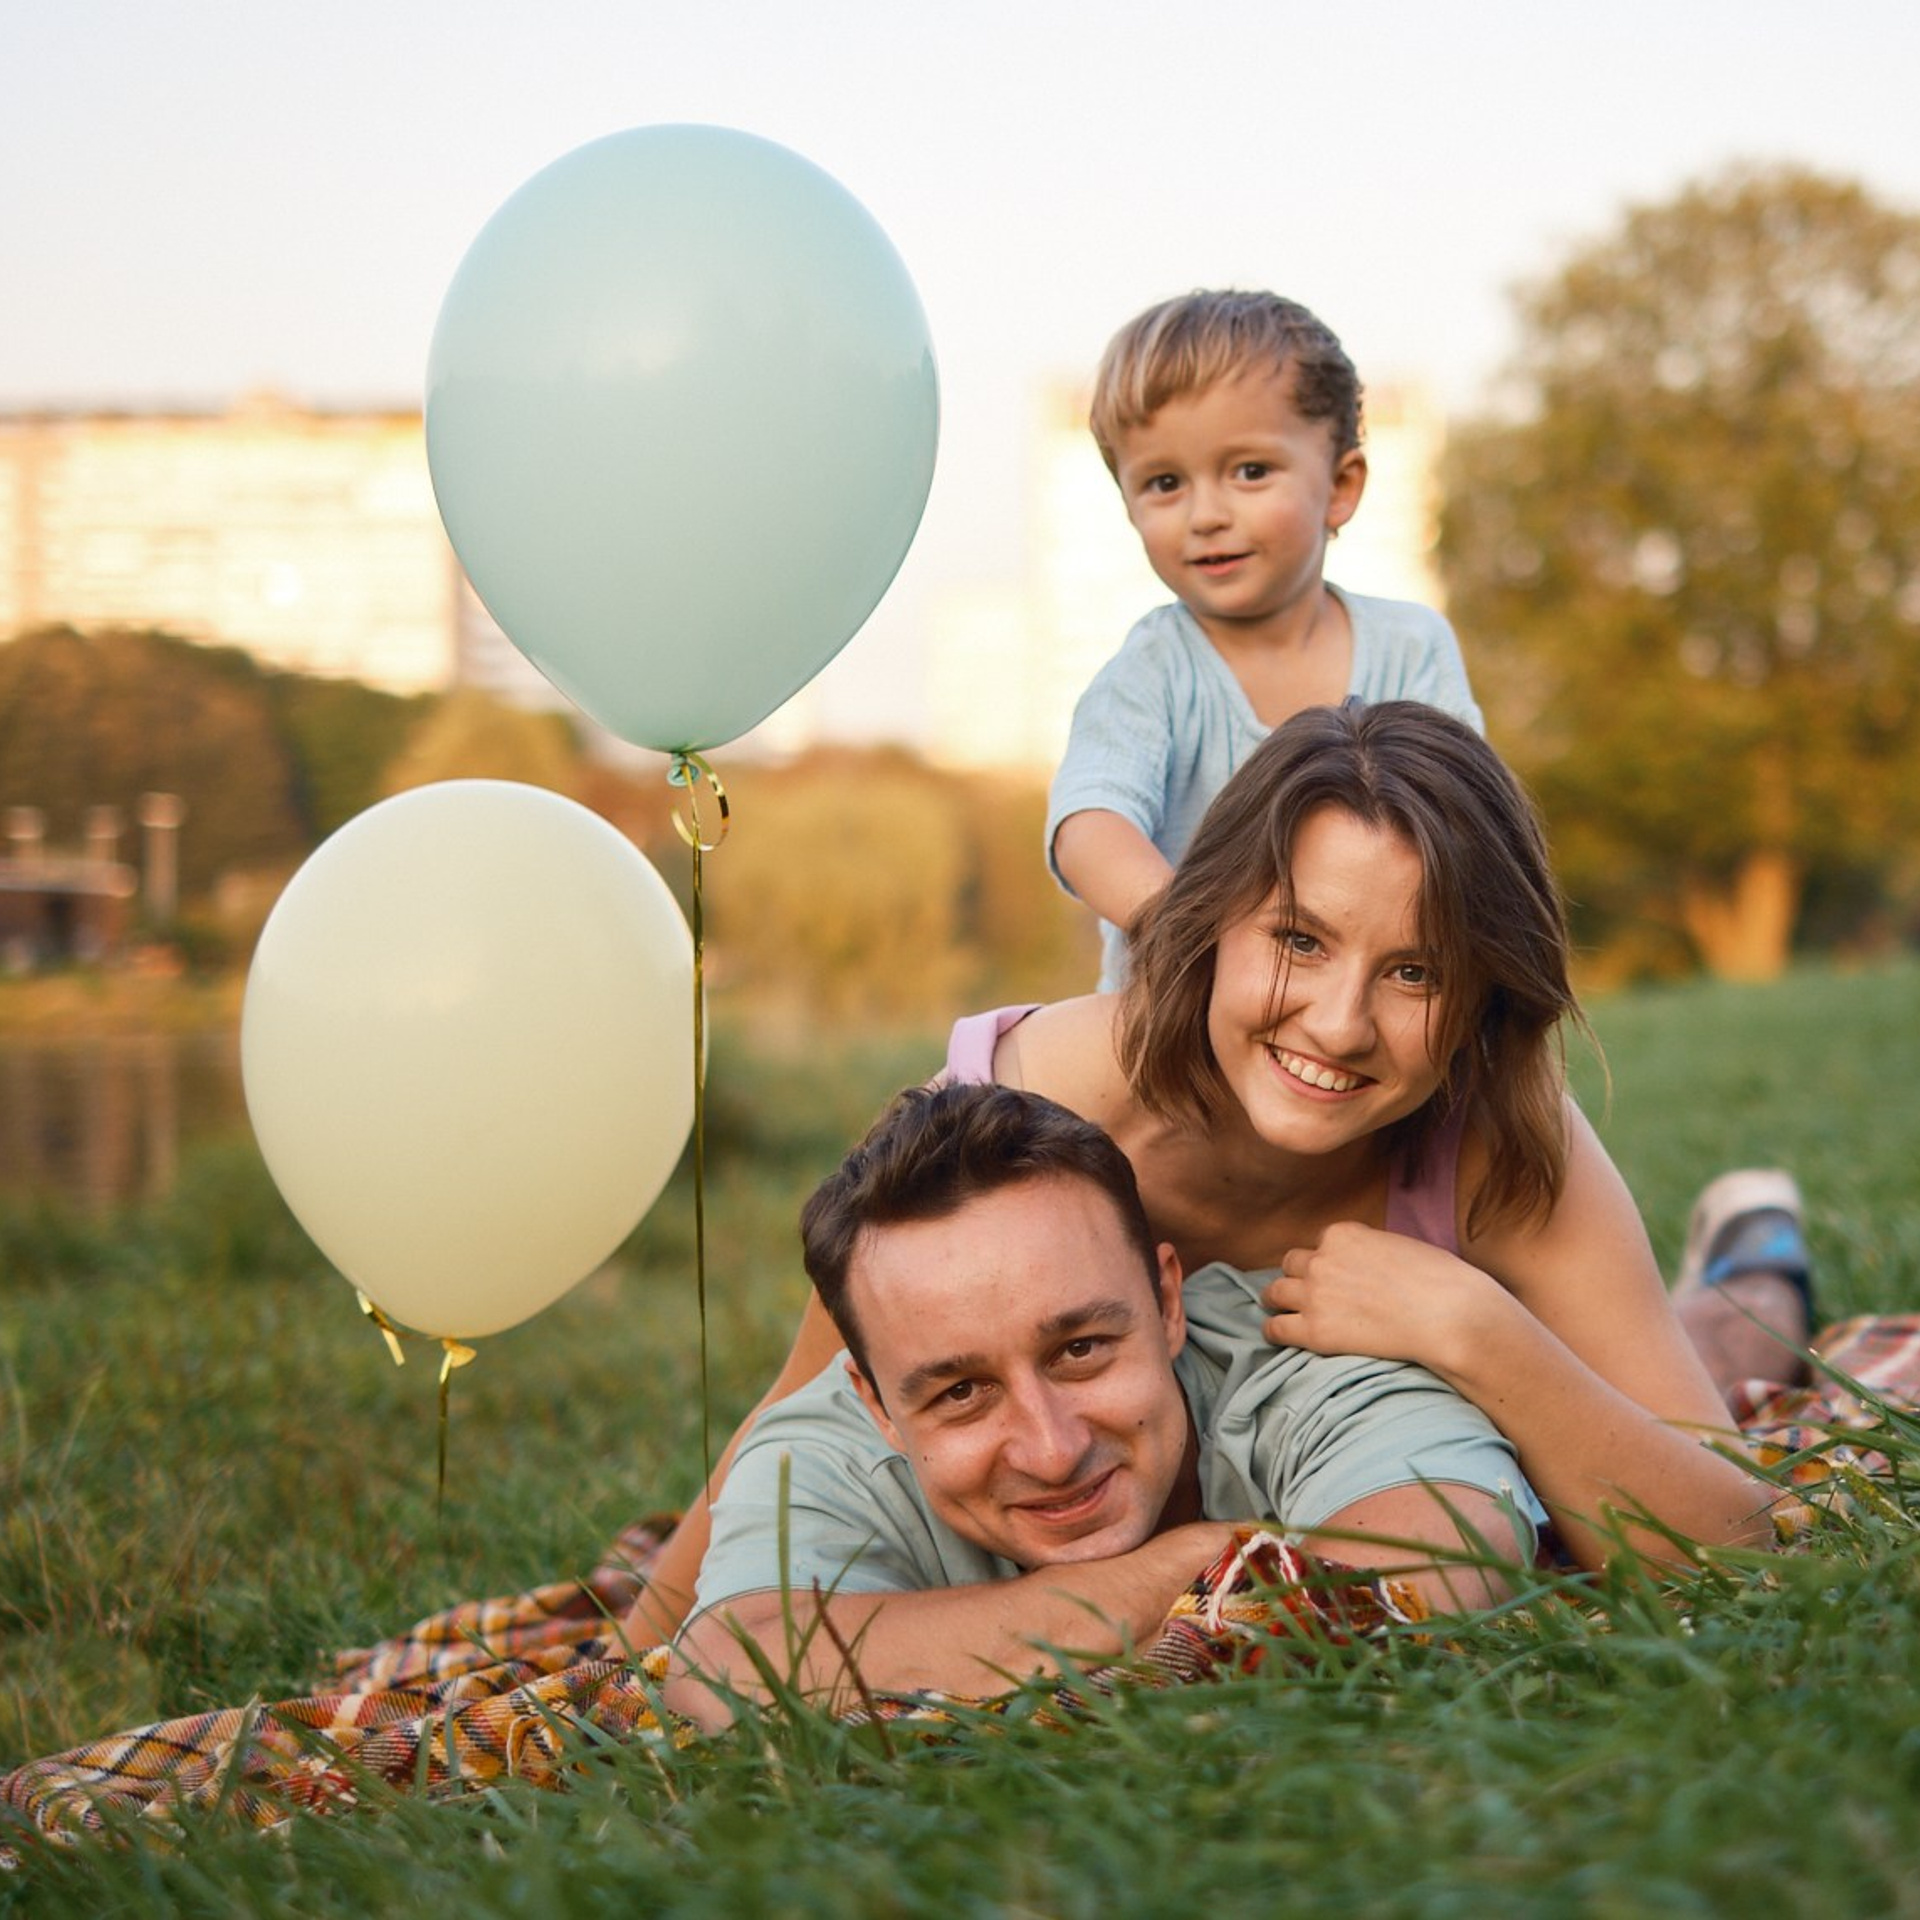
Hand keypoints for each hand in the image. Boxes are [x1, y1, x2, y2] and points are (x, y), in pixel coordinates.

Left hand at [1260, 1222, 1502, 1381]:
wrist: (1450, 1316)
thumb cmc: (1441, 1281)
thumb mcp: (1401, 1245)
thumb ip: (1371, 1249)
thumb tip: (1367, 1263)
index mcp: (1343, 1234)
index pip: (1321, 1244)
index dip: (1328, 1261)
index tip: (1337, 1276)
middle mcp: (1322, 1259)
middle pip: (1292, 1264)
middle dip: (1300, 1277)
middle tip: (1311, 1294)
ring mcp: (1315, 1294)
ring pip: (1275, 1292)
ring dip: (1281, 1301)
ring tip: (1286, 1312)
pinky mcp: (1315, 1331)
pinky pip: (1275, 1328)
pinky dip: (1276, 1330)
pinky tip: (1282, 1335)